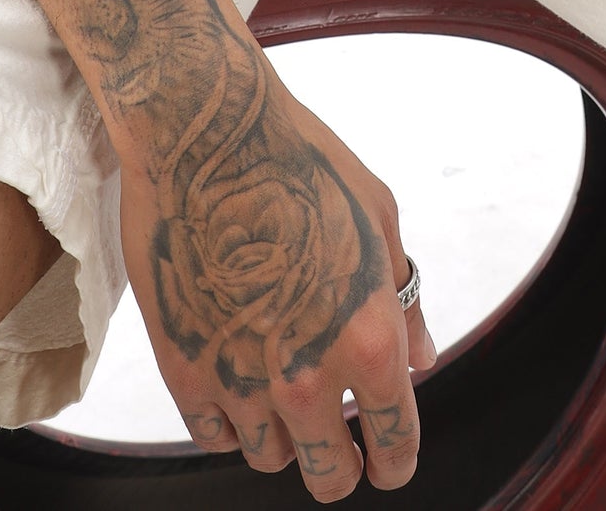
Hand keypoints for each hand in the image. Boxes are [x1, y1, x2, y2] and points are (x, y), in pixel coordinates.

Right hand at [119, 56, 435, 495]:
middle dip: (338, 463)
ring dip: (280, 435)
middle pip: (328, 474)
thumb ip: (404, 298)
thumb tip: (422, 360)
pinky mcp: (183, 369)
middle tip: (335, 441)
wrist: (204, 130)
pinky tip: (234, 381)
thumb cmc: (298, 160)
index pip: (394, 444)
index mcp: (370, 339)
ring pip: (268, 458)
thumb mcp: (378, 214)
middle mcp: (307, 376)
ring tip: (278, 388)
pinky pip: (211, 435)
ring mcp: (240, 380)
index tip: (386, 461)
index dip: (394, 461)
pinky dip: (226, 420)